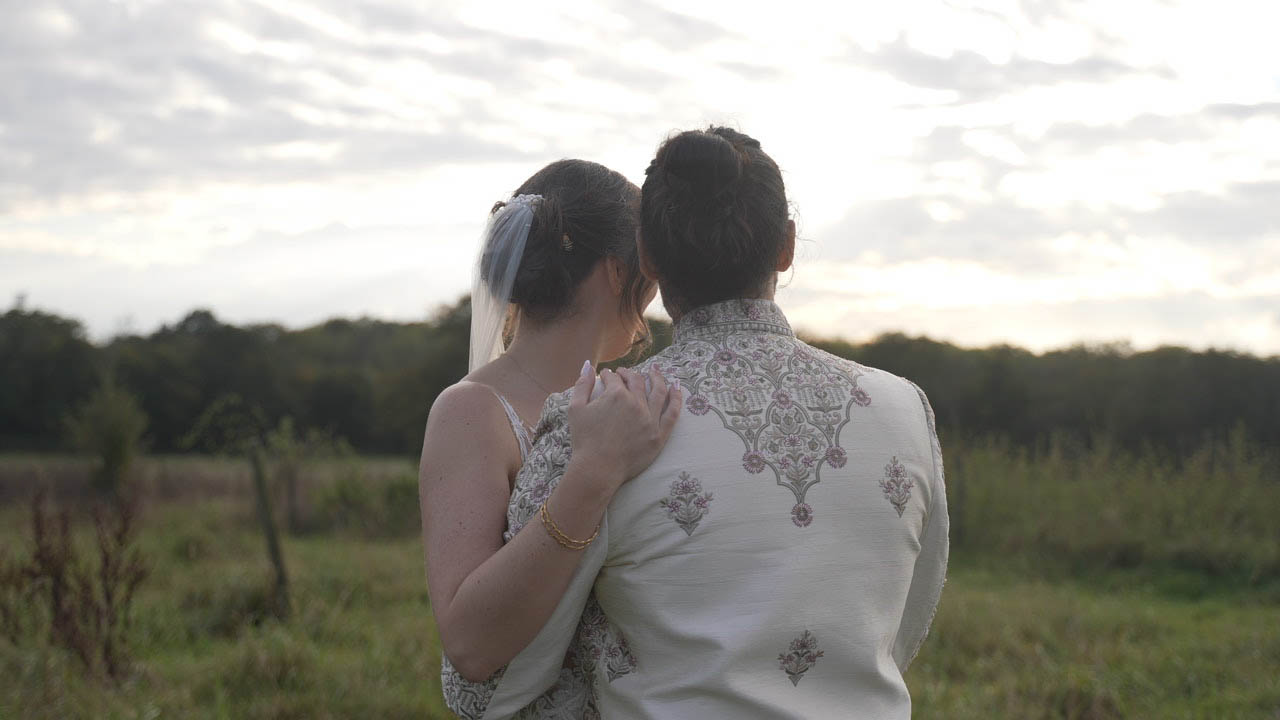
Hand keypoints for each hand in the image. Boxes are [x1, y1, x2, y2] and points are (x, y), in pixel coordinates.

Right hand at [567, 362, 681, 491]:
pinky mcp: (659, 434)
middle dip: (629, 374)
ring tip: (654, 371)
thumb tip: (588, 365)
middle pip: (636, 381)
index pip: (614, 378)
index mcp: (616, 395)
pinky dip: (676, 398)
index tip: (606, 376)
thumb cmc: (584, 440)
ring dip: (657, 378)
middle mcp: (636, 403)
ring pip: (659, 391)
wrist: (598, 469)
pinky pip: (672, 412)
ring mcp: (650, 418)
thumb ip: (582, 384)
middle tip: (624, 373)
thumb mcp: (575, 409)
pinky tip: (676, 387)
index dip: (608, 375)